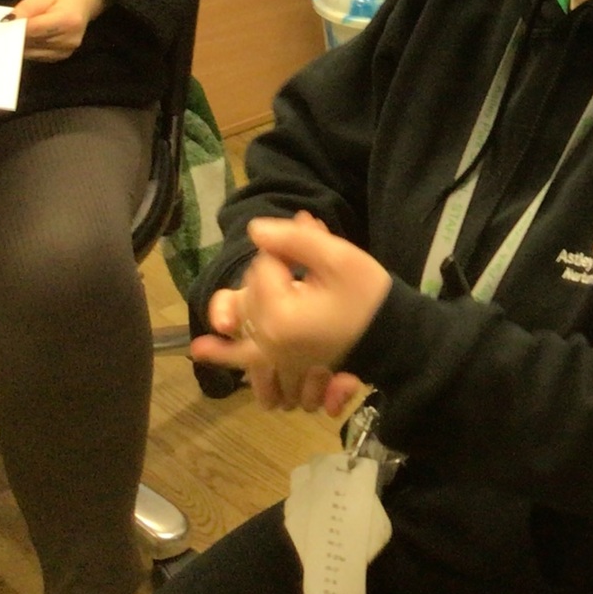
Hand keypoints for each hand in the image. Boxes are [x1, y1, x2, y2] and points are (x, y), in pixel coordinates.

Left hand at [12, 0, 105, 61]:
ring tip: (14, 31)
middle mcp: (69, 39)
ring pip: (31, 52)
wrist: (84, 1)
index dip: (14, 28)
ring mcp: (66, 50)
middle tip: (1, 28)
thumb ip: (26, 7)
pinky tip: (26, 37)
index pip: (33, 29)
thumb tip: (8, 21)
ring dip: (20, 43)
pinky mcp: (61, 56)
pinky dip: (28, 47)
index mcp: (67, 20)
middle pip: (31, 42)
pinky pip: (36, 55)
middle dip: (14, 35)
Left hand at [190, 212, 388, 413]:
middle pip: (252, 289)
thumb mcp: (341, 259)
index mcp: (281, 313)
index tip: (315, 245)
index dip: (287, 250)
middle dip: (273, 270)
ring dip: (246, 302)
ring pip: (244, 318)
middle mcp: (267, 339)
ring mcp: (270, 355)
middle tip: (305, 263)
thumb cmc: (369, 298)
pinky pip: (242, 360)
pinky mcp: (277, 364)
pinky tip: (201, 349)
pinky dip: (222, 353)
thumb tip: (255, 229)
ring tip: (247, 294)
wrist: (391, 338)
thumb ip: (297, 240)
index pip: (265, 264)